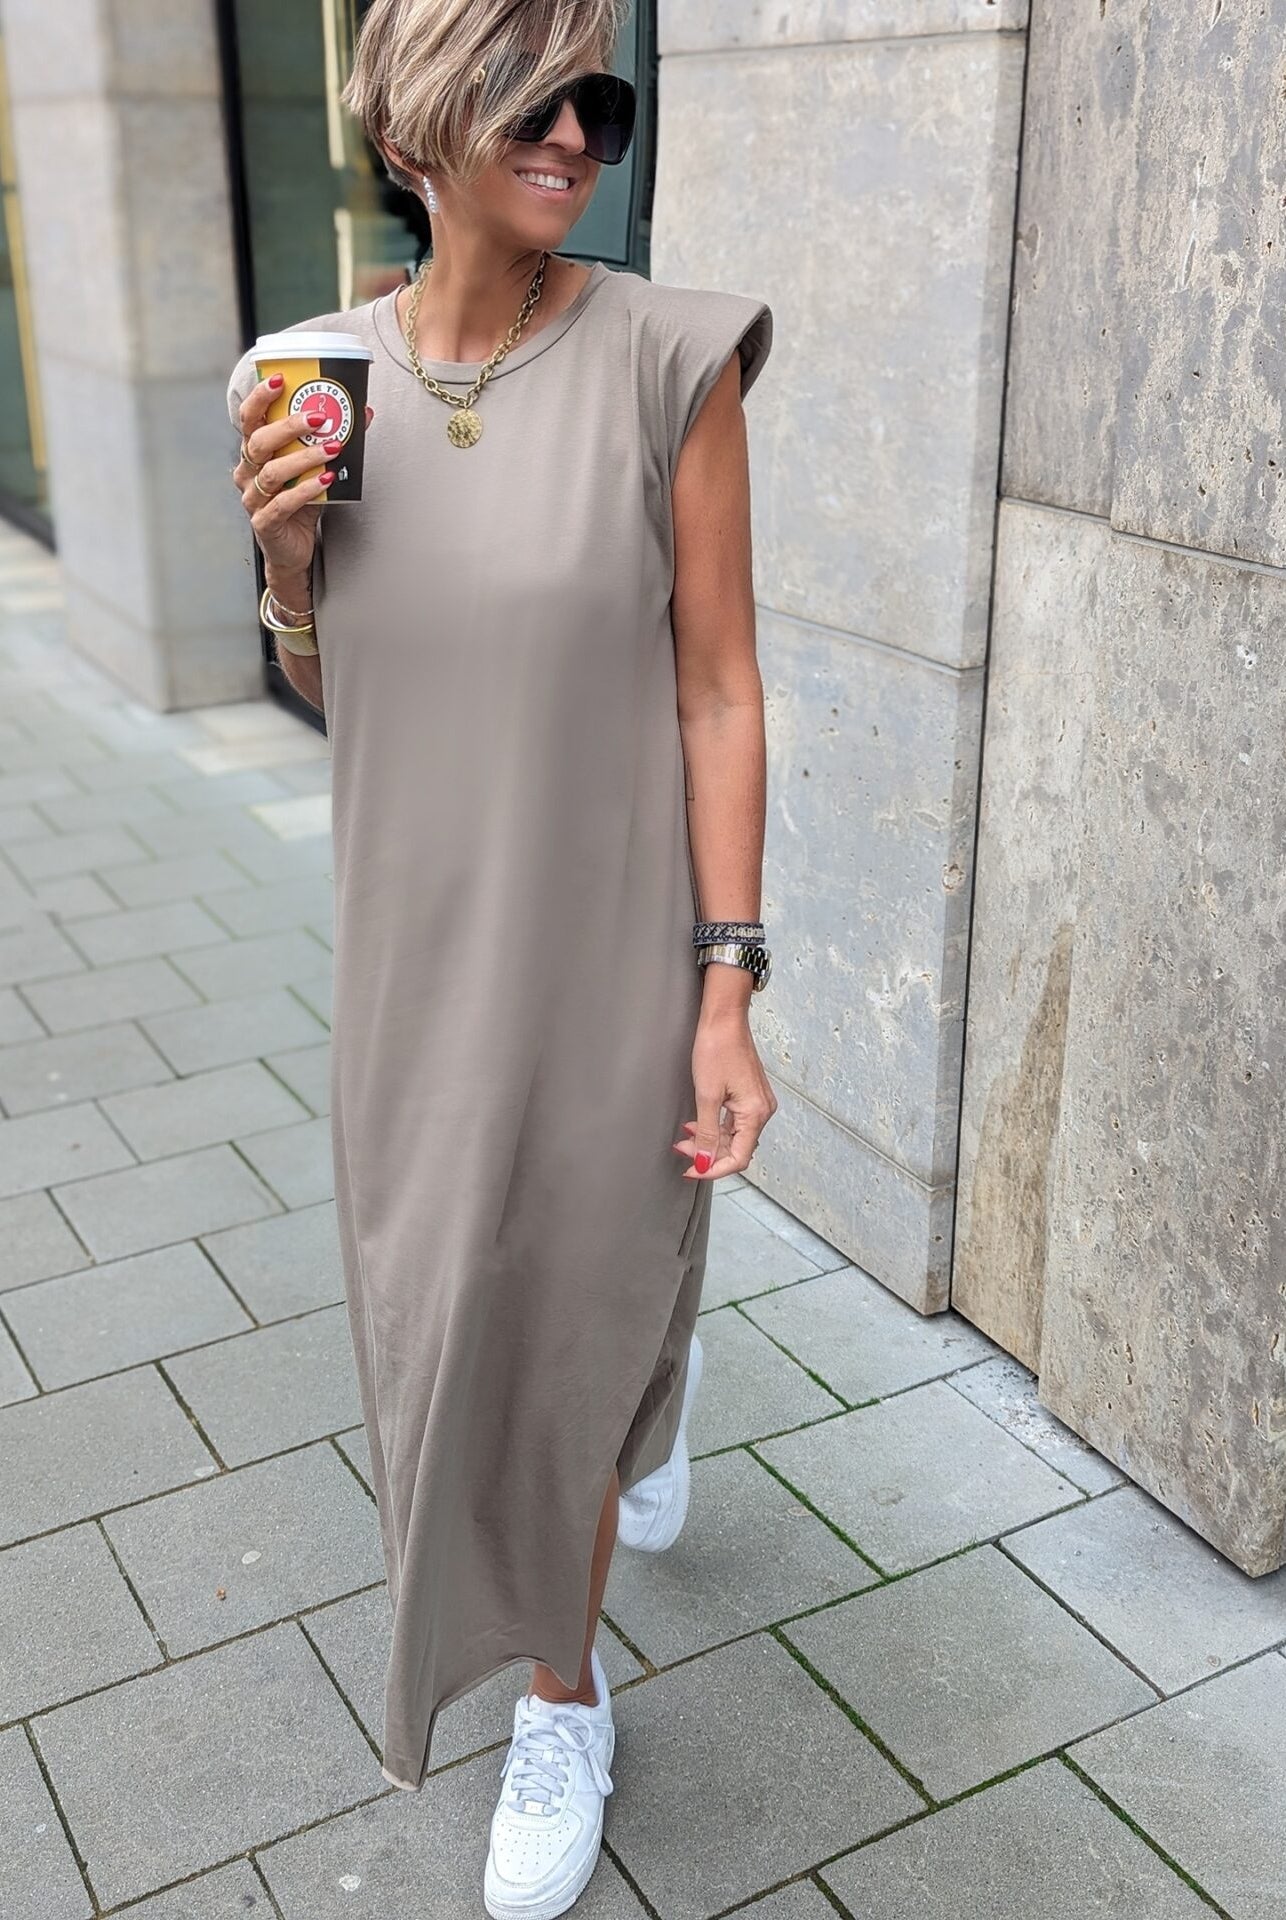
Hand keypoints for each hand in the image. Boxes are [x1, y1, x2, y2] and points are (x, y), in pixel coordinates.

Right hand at [232, 375, 374, 576]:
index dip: (259, 398)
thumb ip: (330, 441)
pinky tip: (326, 480)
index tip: (279, 380)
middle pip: (258, 442)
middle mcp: (247, 473)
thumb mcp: (314, 469)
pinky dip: (306, 490)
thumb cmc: (300, 505)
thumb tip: (364, 411)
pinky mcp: (265, 523)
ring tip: (332, 448)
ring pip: (272, 472)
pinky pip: (283, 503)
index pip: (248, 419)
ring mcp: (253, 499)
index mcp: (253, 454)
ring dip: (305, 457)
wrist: (294, 550)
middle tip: (319, 417)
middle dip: (289, 426)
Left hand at [673, 1004, 777, 1178]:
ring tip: (684, 1139)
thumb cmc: (718, 1049)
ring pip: (734, 1136)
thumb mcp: (707, 1096)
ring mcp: (757, 1102)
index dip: (714, 1169)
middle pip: (737, 1148)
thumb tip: (704, 1161)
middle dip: (708, 1154)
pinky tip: (696, 1125)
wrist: (724, 1019)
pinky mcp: (750, 1094)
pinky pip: (734, 1121)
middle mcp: (762, 1110)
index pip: (739, 1158)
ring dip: (710, 1141)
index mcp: (756, 1113)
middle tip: (682, 1151)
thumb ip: (706, 1133)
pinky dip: (715, 1127)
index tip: (691, 1171)